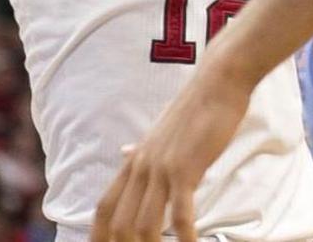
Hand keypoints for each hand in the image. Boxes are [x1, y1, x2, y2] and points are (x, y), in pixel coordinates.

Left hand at [90, 71, 250, 241]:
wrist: (214, 86)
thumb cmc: (192, 112)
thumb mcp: (158, 134)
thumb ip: (142, 150)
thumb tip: (124, 152)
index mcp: (133, 163)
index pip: (105, 207)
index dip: (98, 235)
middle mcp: (139, 168)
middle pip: (118, 221)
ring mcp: (160, 169)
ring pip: (144, 223)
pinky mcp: (184, 169)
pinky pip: (180, 213)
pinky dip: (183, 237)